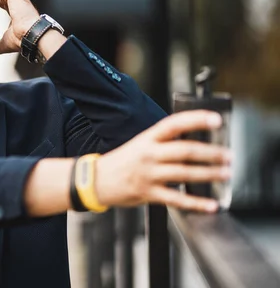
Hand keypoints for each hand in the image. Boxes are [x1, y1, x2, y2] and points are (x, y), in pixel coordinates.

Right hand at [95, 110, 231, 212]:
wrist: (95, 180)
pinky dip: (196, 204)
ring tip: (225, 174)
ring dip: (209, 174)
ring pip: (184, 174)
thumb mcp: (140, 144)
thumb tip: (194, 140)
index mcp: (147, 138)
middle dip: (211, 153)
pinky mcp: (148, 193)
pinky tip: (211, 205)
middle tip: (229, 155)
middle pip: (185, 151)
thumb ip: (163, 142)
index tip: (216, 120)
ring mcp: (148, 174)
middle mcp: (149, 154)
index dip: (196, 119)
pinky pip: (176, 199)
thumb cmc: (122, 161)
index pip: (174, 124)